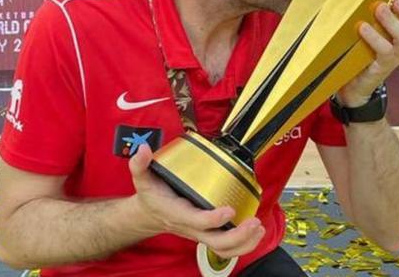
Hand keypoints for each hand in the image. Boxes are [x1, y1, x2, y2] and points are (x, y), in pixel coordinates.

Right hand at [129, 144, 264, 258]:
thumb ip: (140, 164)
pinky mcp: (208, 233)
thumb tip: (144, 150)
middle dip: (237, 236)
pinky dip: (244, 243)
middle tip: (253, 223)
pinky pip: (227, 247)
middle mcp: (190, 227)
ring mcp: (200, 233)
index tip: (229, 210)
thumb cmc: (151, 196)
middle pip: (216, 242)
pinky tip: (255, 230)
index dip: (213, 219)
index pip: (196, 221)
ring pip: (223, 249)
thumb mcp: (142, 178)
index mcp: (177, 213)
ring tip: (258, 228)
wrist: (149, 214)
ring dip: (245, 242)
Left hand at [336, 0, 398, 107]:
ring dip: (392, 22)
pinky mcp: (382, 66)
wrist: (355, 84)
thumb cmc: (365, 49)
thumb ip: (378, 12)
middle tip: (397, 0)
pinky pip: (383, 51)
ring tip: (379, 8)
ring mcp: (396, 56)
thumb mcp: (374, 28)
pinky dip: (373, 37)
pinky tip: (363, 27)